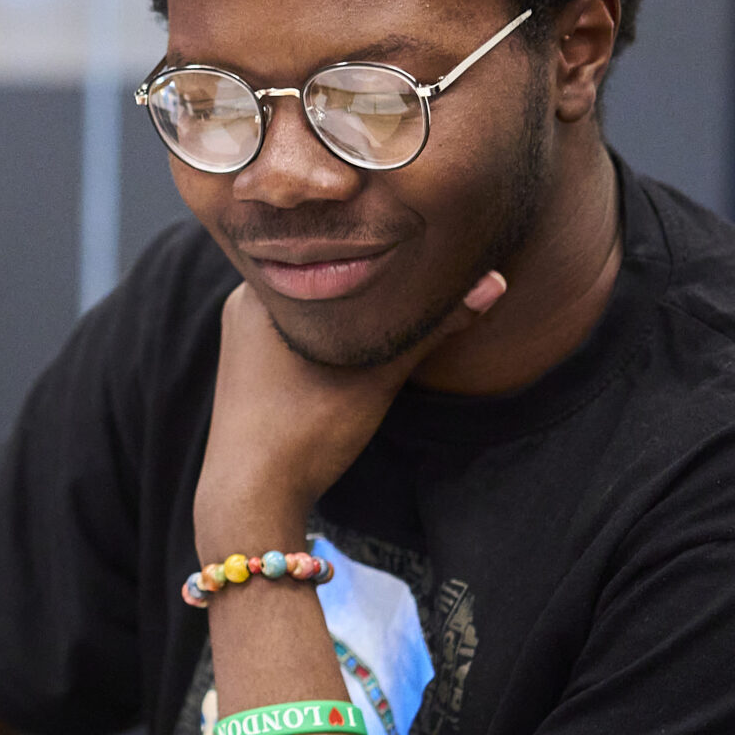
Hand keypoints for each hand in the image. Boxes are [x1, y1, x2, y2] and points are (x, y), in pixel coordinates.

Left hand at [195, 272, 506, 556]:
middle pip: (313, 276)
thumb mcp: (377, 376)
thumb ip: (432, 328)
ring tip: (390, 298)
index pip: (320, 244)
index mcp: (259, 292)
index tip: (406, 236)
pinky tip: (354, 338)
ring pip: (303, 306)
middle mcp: (242, 306)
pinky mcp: (247, 368)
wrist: (251, 497)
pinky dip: (324, 330)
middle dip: (359, 274)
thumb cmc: (304, 431)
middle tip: (410, 262)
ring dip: (342, 306)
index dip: (366, 241)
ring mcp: (240, 338)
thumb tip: (494, 283)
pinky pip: (291, 332)